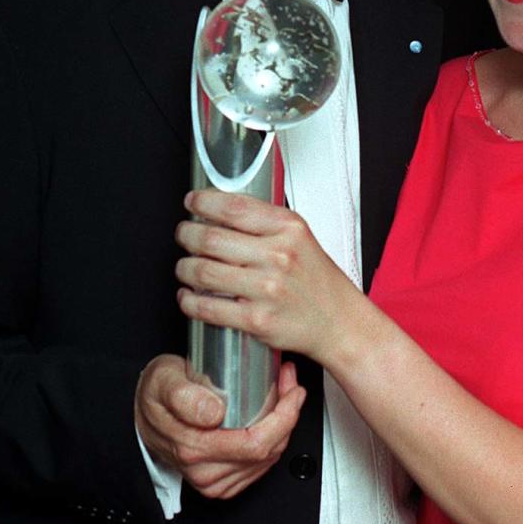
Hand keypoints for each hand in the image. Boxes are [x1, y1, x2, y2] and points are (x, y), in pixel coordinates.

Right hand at [134, 353, 304, 499]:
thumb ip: (184, 395)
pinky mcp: (221, 483)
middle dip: (288, 415)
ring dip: (284, 426)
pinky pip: (260, 466)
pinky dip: (273, 440)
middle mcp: (204, 471)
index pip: (256, 443)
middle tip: (290, 384)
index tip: (291, 388)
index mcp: (194, 449)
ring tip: (283, 394)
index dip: (283, 415)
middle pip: (268, 452)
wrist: (144, 413)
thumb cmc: (157, 394)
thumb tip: (213, 412)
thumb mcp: (165, 380)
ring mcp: (213, 481)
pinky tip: (272, 418)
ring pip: (269, 459)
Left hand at [175, 190, 361, 362]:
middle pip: (211, 238)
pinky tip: (188, 296)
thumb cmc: (317, 281)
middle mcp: (278, 256)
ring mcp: (267, 289)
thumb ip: (265, 223)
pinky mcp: (257, 319)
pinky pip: (208, 307)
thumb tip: (220, 210)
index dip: (203, 202)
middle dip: (187, 234)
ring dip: (184, 268)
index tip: (192, 202)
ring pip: (203, 271)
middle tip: (184, 234)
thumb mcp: (301, 237)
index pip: (234, 207)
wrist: (338, 321)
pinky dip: (189, 300)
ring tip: (185, 267)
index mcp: (289, 229)